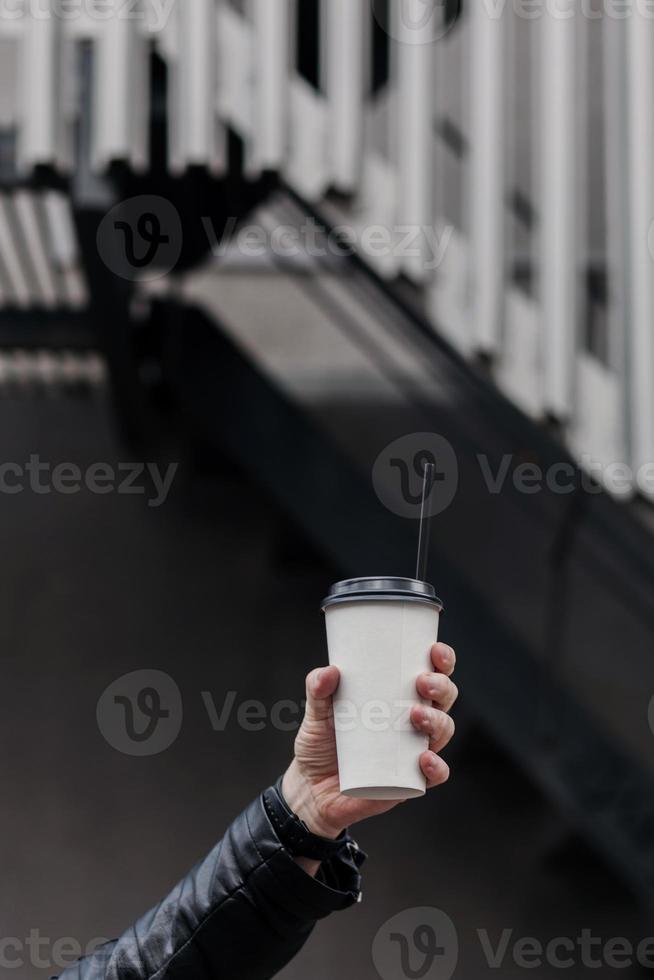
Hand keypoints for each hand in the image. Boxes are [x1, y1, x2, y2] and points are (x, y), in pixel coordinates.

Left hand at [282, 642, 456, 840]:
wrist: (311, 790)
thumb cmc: (320, 744)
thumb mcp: (317, 713)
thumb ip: (318, 689)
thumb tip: (329, 671)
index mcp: (397, 697)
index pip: (430, 672)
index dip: (442, 659)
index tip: (434, 650)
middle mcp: (413, 722)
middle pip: (444, 698)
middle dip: (442, 686)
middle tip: (422, 682)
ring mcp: (413, 750)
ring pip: (444, 730)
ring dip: (438, 720)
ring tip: (416, 715)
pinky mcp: (409, 781)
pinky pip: (435, 774)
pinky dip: (436, 766)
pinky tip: (423, 758)